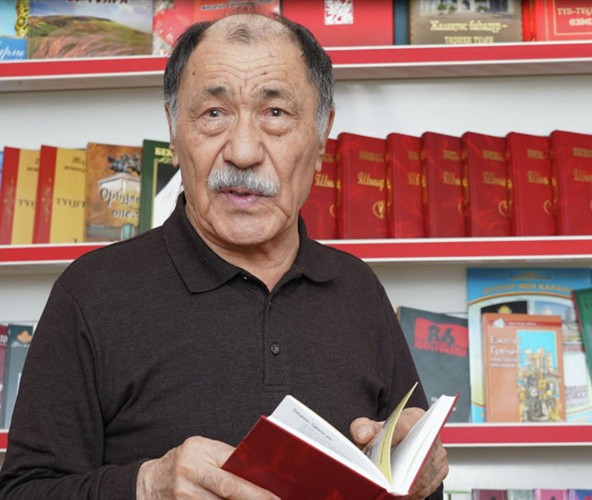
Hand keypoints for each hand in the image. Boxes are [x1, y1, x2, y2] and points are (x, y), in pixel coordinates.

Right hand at [136, 436, 279, 498]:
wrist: (148, 482)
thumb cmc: (182, 465)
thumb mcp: (201, 453)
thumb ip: (225, 461)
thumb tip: (259, 474)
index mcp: (198, 449)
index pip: (233, 466)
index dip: (256, 483)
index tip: (275, 494)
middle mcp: (188, 470)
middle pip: (229, 490)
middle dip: (253, 498)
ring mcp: (181, 494)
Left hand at [350, 408, 448, 499]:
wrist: (396, 442)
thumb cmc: (384, 435)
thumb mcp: (370, 427)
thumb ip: (363, 427)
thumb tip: (363, 434)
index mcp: (413, 417)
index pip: (404, 425)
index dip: (392, 437)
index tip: (379, 449)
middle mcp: (430, 433)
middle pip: (416, 454)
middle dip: (399, 470)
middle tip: (383, 482)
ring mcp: (438, 453)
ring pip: (423, 474)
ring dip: (405, 487)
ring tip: (387, 491)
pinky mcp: (440, 471)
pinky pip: (427, 487)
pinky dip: (411, 493)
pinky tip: (395, 496)